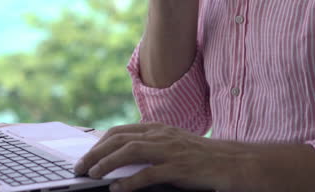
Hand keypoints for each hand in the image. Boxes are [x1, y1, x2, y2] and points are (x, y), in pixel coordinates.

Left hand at [74, 123, 236, 191]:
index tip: (85, 155)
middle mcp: (161, 136)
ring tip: (92, 175)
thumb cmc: (203, 157)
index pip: (120, 131)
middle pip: (119, 139)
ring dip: (106, 164)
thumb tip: (122, 157)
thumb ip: (151, 147)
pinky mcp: (179, 168)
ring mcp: (170, 151)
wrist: (234, 162)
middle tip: (80, 168)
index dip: (98, 143)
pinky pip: (148, 174)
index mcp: (158, 129)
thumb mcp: (174, 145)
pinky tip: (117, 189)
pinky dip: (129, 182)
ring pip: (129, 152)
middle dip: (95, 153)